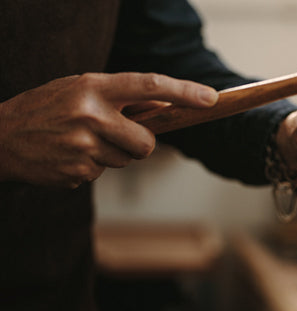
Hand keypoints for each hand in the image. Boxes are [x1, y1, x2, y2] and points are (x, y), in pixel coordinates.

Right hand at [0, 72, 217, 187]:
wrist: (0, 137)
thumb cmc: (47, 108)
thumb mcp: (80, 89)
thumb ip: (121, 98)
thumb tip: (165, 107)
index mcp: (93, 87)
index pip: (149, 85)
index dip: (184, 92)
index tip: (210, 99)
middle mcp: (91, 115)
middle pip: (147, 142)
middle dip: (141, 143)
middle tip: (118, 135)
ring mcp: (83, 147)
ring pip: (127, 160)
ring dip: (113, 154)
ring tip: (82, 141)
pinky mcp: (78, 173)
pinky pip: (105, 173)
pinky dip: (94, 166)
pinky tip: (70, 155)